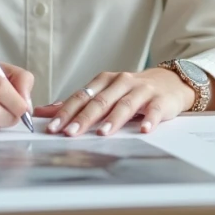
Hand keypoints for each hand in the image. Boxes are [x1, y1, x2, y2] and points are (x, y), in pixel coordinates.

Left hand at [33, 68, 195, 136]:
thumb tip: (45, 112)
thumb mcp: (104, 93)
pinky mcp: (160, 100)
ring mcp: (141, 90)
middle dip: (83, 118)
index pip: (81, 97)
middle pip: (100, 101)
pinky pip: (154, 110)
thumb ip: (77, 103)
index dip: (66, 112)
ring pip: (124, 105)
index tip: (53, 127)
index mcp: (104, 81)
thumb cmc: (132, 91)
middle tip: (70, 133)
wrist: (169, 82)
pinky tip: (143, 130)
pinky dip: (149, 120)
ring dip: (112, 119)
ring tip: (102, 133)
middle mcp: (121, 83)